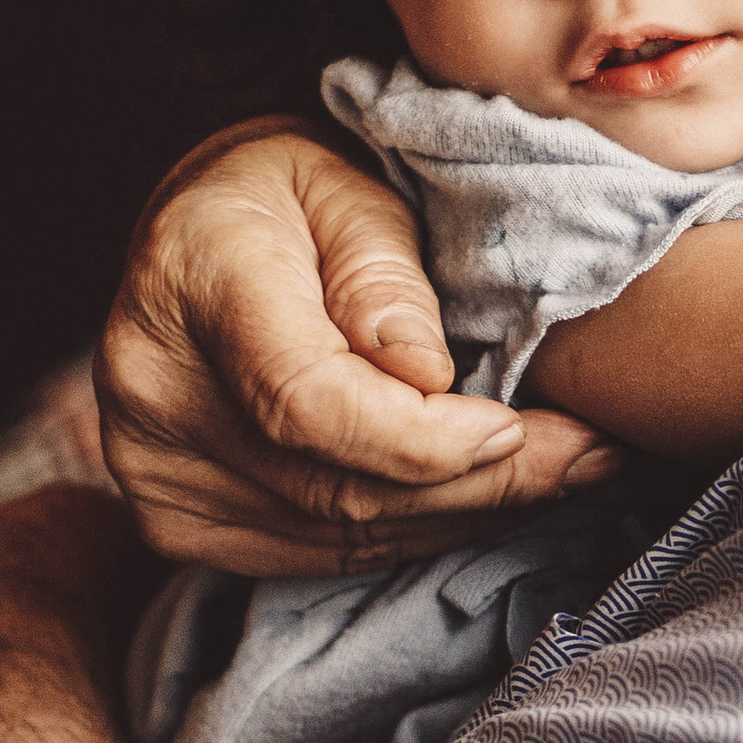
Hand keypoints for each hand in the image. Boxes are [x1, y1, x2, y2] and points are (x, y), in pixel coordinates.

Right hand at [95, 123, 619, 574]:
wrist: (202, 234)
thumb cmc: (296, 194)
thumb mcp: (350, 189)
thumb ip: (386, 279)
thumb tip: (428, 379)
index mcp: (191, 281)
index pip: (307, 401)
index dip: (421, 438)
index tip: (515, 426)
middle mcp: (152, 388)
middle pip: (334, 486)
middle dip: (481, 484)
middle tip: (590, 457)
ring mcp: (153, 468)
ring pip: (338, 536)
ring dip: (463, 516)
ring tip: (562, 472)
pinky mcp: (175, 520)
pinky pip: (319, 554)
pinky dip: (415, 532)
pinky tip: (483, 495)